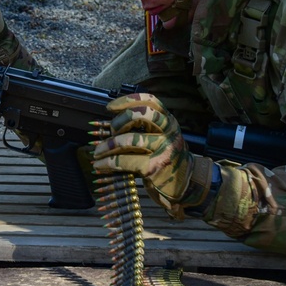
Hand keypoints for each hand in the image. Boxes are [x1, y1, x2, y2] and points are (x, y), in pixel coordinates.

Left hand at [91, 93, 198, 218]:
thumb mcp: (163, 138)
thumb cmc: (168, 159)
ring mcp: (162, 149)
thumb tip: (112, 124)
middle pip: (139, 115)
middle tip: (110, 132)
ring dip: (107, 146)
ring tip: (98, 152)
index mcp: (169, 121)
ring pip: (129, 139)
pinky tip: (100, 165)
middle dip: (118, 122)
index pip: (150, 101)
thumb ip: (146, 128)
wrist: (187, 184)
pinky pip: (125, 160)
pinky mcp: (153, 167)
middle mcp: (168, 132)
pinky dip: (108, 163)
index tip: (110, 107)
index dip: (127, 100)